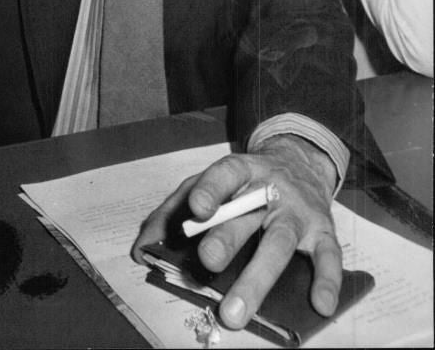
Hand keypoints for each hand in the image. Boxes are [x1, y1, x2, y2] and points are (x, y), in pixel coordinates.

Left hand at [132, 136, 340, 329]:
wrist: (299, 163)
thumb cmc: (244, 182)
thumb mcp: (210, 183)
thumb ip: (175, 210)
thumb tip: (143, 248)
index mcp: (240, 171)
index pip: (224, 174)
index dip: (210, 190)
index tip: (197, 209)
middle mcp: (269, 188)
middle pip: (246, 214)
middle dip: (226, 238)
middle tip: (206, 261)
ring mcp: (297, 210)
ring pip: (280, 241)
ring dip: (258, 276)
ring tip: (237, 310)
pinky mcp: (323, 230)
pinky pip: (329, 255)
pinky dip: (326, 279)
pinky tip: (319, 304)